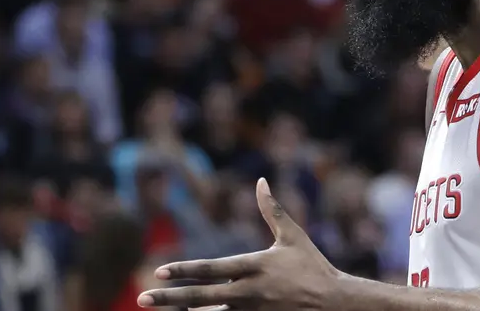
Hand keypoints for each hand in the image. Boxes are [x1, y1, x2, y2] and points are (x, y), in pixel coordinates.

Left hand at [138, 178, 339, 309]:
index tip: (158, 271)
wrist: (336, 304)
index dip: (183, 270)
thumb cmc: (313, 266)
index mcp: (254, 266)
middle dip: (170, 298)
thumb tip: (261, 181)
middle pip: (201, 297)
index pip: (211, 269)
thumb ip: (272, 210)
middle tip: (143, 298)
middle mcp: (249, 291)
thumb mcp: (293, 236)